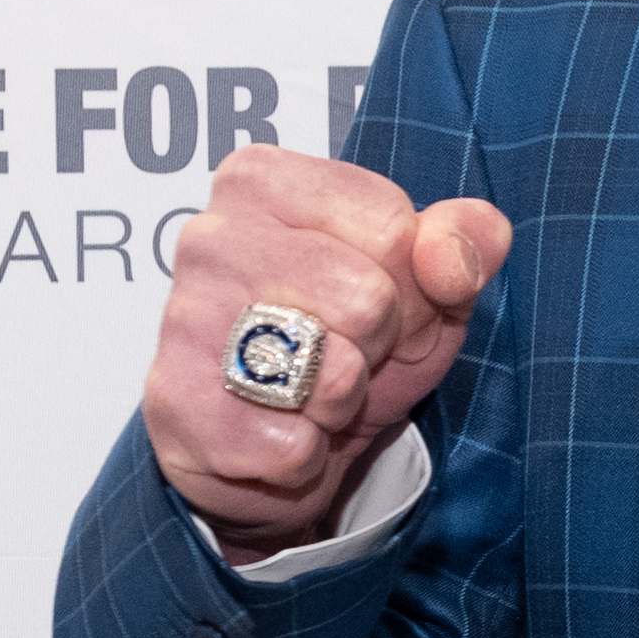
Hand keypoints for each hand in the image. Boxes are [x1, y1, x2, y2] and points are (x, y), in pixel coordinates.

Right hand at [139, 144, 512, 562]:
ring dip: (342, 402)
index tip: (379, 298)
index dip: (410, 283)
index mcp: (264, 180)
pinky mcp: (173, 407)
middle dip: (376, 345)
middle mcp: (209, 237)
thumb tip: (449, 257)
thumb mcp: (432, 281)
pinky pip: (291, 445)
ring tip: (312, 392)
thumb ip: (465, 241)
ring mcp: (182, 320)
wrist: (282, 444)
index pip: (393, 230)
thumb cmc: (352, 340)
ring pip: (332, 374)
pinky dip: (304, 456)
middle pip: (368, 300)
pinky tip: (278, 432)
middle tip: (342, 351)